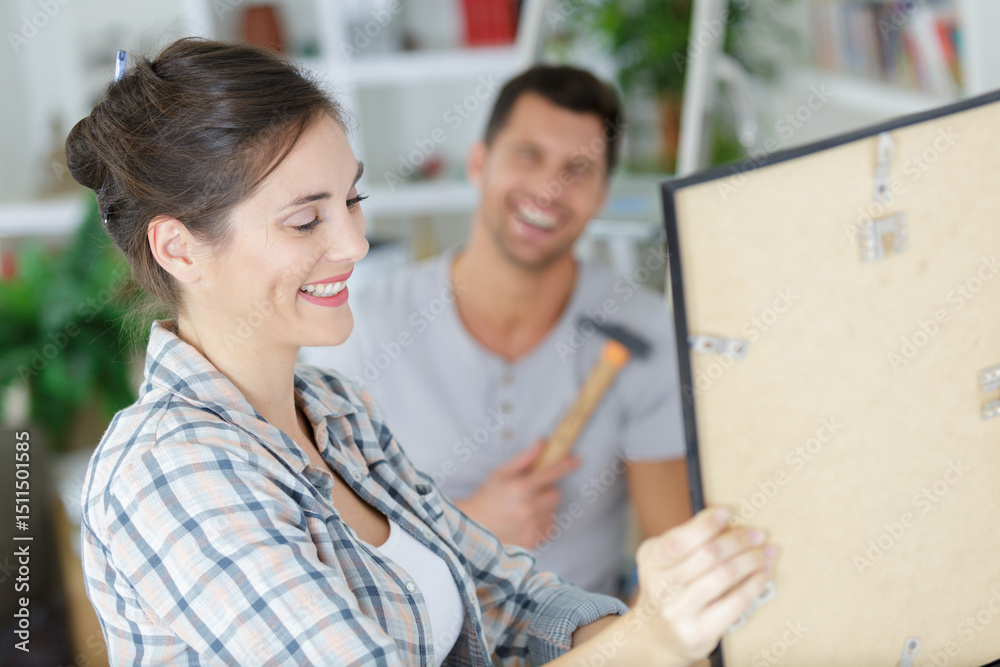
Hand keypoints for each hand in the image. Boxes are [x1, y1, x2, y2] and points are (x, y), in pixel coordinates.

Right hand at [455, 440, 579, 548]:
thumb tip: (541, 443)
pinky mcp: (532, 541)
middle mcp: (528, 508)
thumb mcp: (501, 473)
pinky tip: (527, 521)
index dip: (566, 465)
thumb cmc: (487, 497)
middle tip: (532, 493)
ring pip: (554, 512)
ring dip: (545, 509)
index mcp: (520, 488)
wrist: (474, 526)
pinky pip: (549, 528)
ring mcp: (531, 527)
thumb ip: (524, 459)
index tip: (576, 461)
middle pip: (556, 495)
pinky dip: (542, 524)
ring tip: (526, 509)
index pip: (551, 473)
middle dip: (548, 492)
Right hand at [631, 507, 774, 662]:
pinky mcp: (698, 633)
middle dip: (738, 540)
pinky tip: (763, 574)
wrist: (659, 636)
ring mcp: (677, 612)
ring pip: (724, 576)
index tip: (727, 512)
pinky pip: (735, 603)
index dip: (705, 524)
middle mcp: (660, 587)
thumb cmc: (670, 587)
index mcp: (650, 560)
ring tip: (766, 552)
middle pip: (708, 555)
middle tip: (758, 534)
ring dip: (751, 560)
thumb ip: (688, 541)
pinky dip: (753, 585)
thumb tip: (727, 521)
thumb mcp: (666, 559)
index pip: (678, 540)